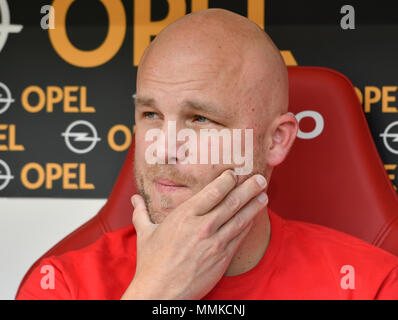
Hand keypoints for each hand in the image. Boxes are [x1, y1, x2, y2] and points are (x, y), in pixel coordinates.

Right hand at [121, 169, 267, 299]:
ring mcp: (215, 243)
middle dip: (248, 187)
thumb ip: (141, 213)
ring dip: (254, 205)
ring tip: (264, 194)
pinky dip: (249, 225)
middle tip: (259, 178)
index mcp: (184, 216)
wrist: (160, 293)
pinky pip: (240, 237)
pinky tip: (255, 217)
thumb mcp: (145, 234)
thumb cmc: (152, 263)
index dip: (227, 180)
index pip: (213, 192)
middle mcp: (202, 226)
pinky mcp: (222, 258)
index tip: (234, 173)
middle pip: (232, 202)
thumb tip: (134, 200)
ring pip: (240, 218)